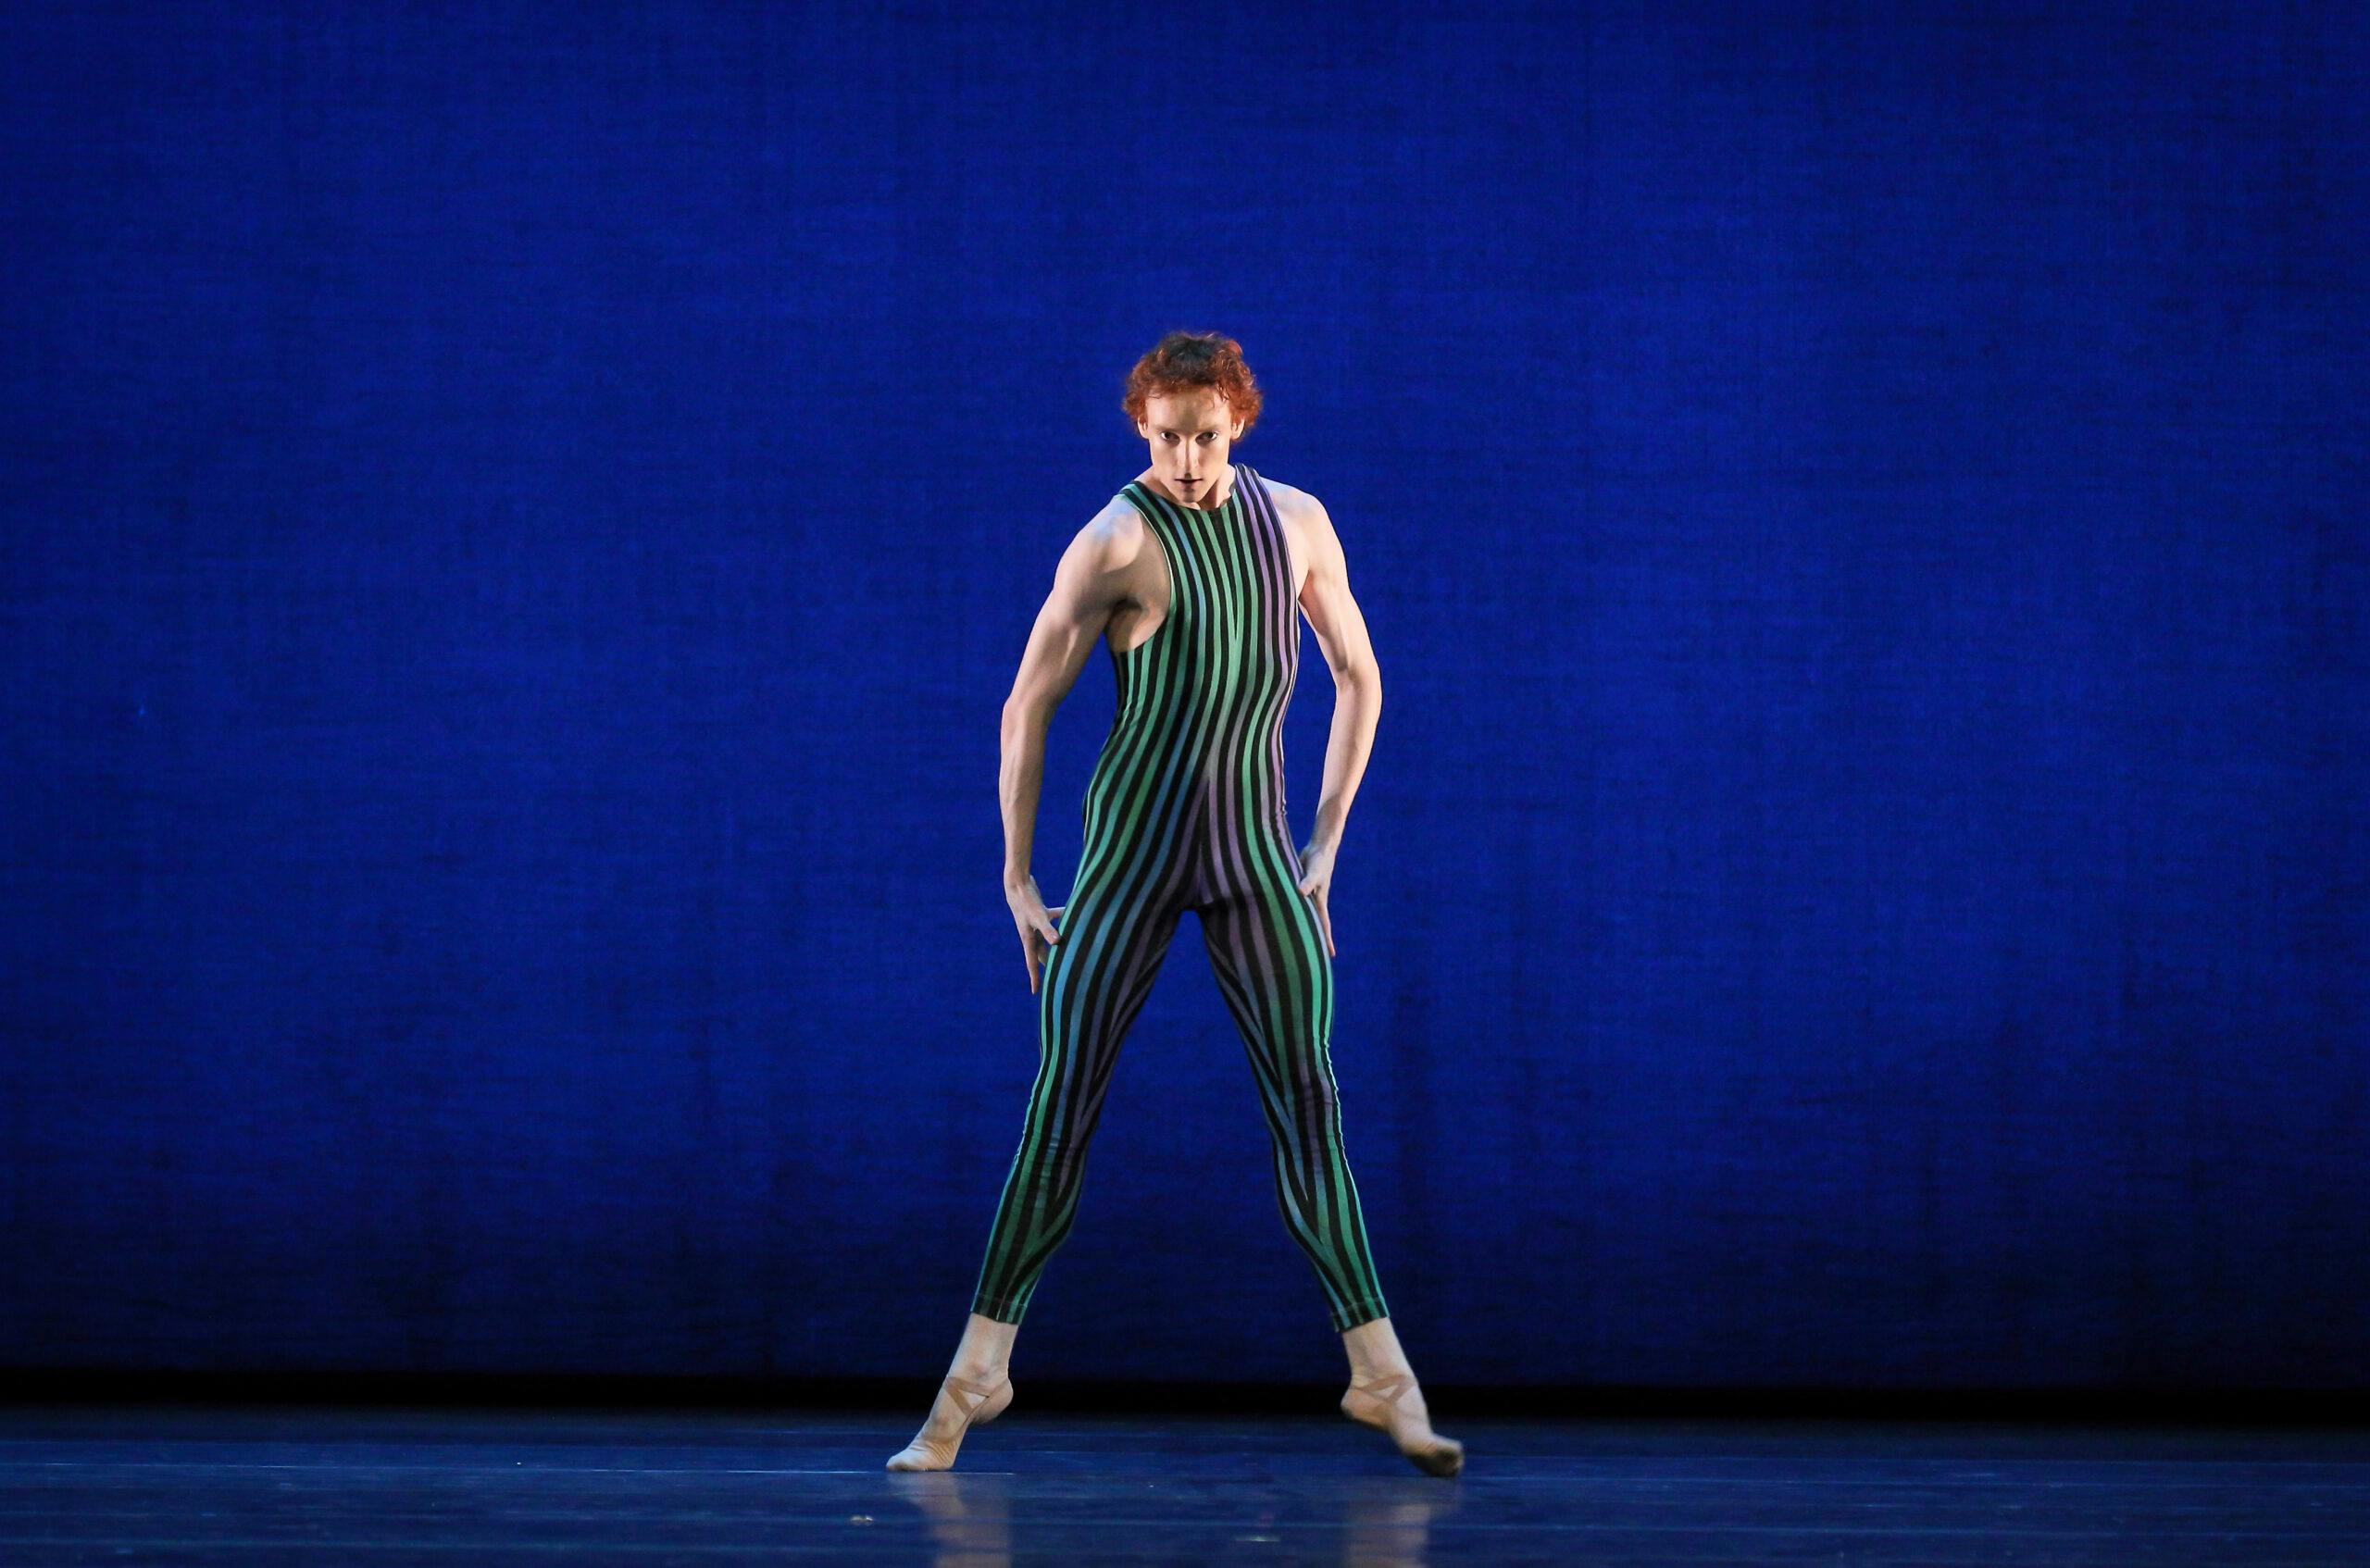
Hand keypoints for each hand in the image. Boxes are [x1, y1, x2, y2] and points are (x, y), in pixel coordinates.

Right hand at [1007, 875, 1063, 992]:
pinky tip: (1073, 914)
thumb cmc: (1026, 900)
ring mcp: (1035, 924)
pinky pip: (1052, 919)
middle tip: (1057, 978)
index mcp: (1028, 939)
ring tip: (1066, 951)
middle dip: (1049, 965)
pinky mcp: (1040, 912)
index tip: (1035, 992)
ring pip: (1047, 939)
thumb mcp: (1038, 916)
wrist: (1017, 883)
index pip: (1032, 963)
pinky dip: (1062, 917)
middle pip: (1041, 954)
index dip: (1035, 978)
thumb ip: (1048, 929)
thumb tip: (1058, 943)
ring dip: (1057, 944)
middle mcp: (1031, 934)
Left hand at [1295, 839, 1337, 958]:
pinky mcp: (1299, 887)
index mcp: (1320, 901)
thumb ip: (1307, 881)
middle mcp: (1314, 901)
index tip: (1331, 955)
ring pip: (1305, 916)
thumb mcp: (1313, 871)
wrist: (1320, 847)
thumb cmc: (1319, 859)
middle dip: (1317, 940)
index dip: (1326, 940)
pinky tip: (1287, 919)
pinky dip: (1294, 914)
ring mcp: (1307, 895)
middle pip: (1315, 925)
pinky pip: (1296, 905)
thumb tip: (1301, 892)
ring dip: (1305, 928)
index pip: (1324, 925)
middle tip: (1317, 957)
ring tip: (1301, 942)